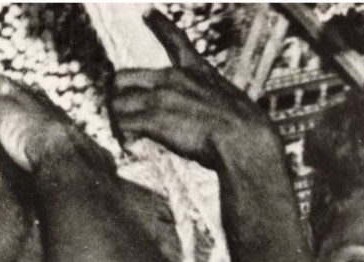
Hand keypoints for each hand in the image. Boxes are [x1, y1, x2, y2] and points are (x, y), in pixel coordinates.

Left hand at [110, 12, 281, 170]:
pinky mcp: (154, 120)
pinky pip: (123, 125)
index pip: (175, 40)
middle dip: (118, 96)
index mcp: (196, 72)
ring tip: (124, 135)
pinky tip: (130, 145)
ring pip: (117, 103)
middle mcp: (172, 80)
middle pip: (123, 78)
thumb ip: (214, 101)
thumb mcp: (232, 102)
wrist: (245, 140)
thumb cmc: (246, 130)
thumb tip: (213, 116)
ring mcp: (160, 98)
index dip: (159, 24)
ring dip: (118, 120)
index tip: (148, 14)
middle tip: (122, 113)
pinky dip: (123, 136)